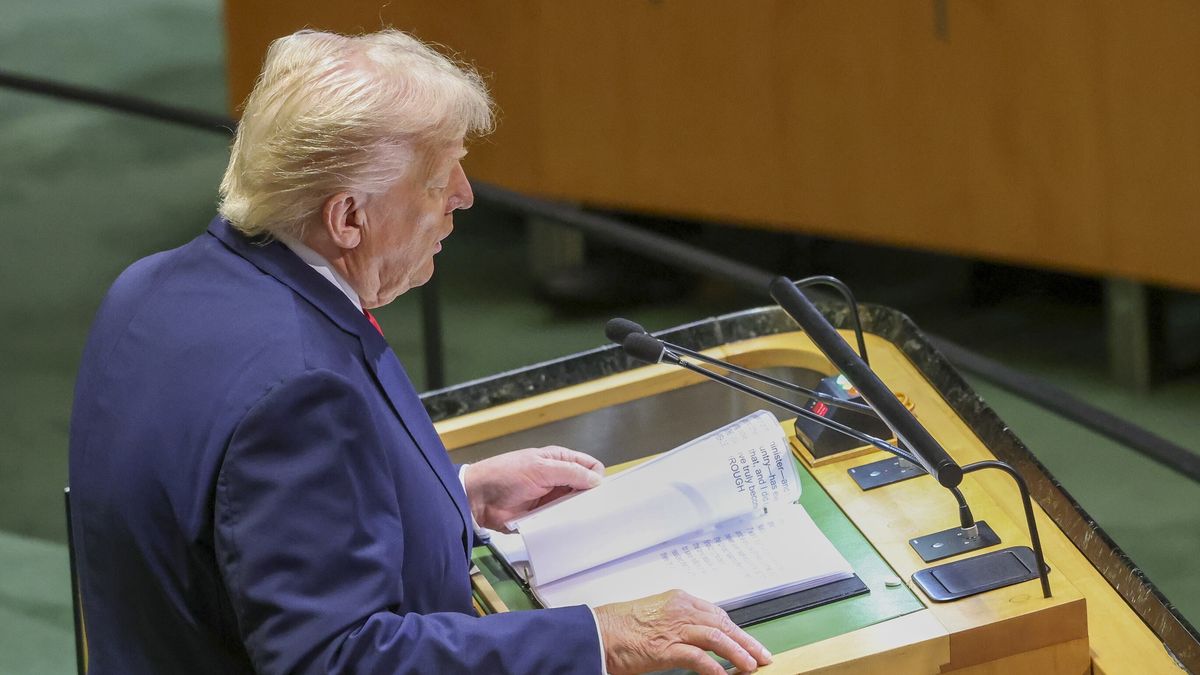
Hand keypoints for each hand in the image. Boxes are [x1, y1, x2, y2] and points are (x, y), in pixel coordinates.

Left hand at [463, 446, 604, 530]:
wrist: (479, 498)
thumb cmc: (507, 475)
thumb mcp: (540, 468)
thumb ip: (570, 472)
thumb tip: (597, 480)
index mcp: (559, 459)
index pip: (590, 465)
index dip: (597, 477)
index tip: (601, 493)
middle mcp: (558, 478)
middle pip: (586, 487)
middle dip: (592, 497)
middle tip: (598, 510)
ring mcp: (552, 497)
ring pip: (576, 505)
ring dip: (580, 512)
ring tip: (588, 522)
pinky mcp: (545, 515)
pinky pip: (563, 519)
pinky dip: (568, 523)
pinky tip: (574, 529)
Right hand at [595, 590, 771, 674]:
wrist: (596, 632)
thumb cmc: (618, 626)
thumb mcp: (654, 616)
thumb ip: (677, 622)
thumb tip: (696, 638)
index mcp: (678, 600)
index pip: (717, 614)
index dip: (736, 630)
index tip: (748, 642)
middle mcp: (680, 609)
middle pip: (723, 623)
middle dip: (746, 641)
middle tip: (762, 655)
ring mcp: (674, 628)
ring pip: (718, 637)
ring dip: (738, 653)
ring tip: (751, 666)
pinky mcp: (666, 648)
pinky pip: (698, 658)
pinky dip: (715, 667)